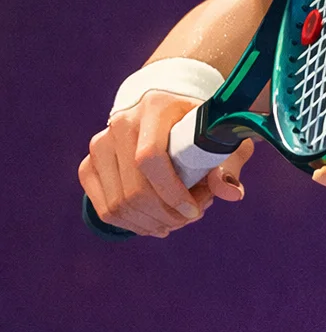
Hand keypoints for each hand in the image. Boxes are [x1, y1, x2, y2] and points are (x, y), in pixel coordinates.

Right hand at [78, 91, 253, 236]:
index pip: (150, 157)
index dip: (172, 192)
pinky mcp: (88, 165)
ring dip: (151, 222)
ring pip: (118, 204)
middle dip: (166, 214)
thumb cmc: (198, 126)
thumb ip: (229, 163)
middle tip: (190, 218)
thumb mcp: (221, 137)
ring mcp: (100, 145)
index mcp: (156, 107)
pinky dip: (132, 224)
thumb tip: (231, 193)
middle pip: (134, 188)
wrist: (166, 110)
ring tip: (177, 219)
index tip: (195, 211)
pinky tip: (155, 223)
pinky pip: (105, 209)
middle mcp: (121, 123)